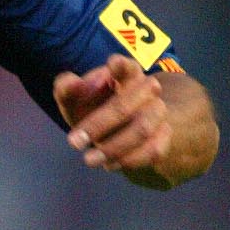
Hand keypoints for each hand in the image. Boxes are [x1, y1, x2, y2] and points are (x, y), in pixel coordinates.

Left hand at [53, 54, 172, 176]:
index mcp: (125, 73)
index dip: (120, 66)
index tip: (111, 66)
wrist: (122, 131)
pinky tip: (108, 164)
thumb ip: (66, 88)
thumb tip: (74, 83)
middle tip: (73, 142)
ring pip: (141, 129)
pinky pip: (152, 151)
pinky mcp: (163, 136)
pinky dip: (128, 160)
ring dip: (113, 147)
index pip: (126, 66)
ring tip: (88, 159)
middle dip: (98, 124)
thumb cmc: (95, 108)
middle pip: (124, 105)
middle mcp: (146, 90)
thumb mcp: (76, 99)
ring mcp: (157, 113)